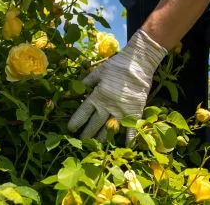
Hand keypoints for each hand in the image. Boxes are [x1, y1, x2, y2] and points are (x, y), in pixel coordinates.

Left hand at [67, 29, 167, 143]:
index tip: (70, 129)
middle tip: (81, 141)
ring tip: (96, 145)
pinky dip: (129, 138)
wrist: (138, 63)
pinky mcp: (135, 112)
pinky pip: (131, 128)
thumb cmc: (116, 65)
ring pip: (110, 129)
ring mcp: (122, 111)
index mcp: (98, 96)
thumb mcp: (98, 72)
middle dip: (87, 133)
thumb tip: (72, 91)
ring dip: (102, 138)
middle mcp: (108, 106)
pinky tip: (125, 147)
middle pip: (95, 124)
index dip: (76, 121)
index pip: (83, 112)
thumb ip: (85, 83)